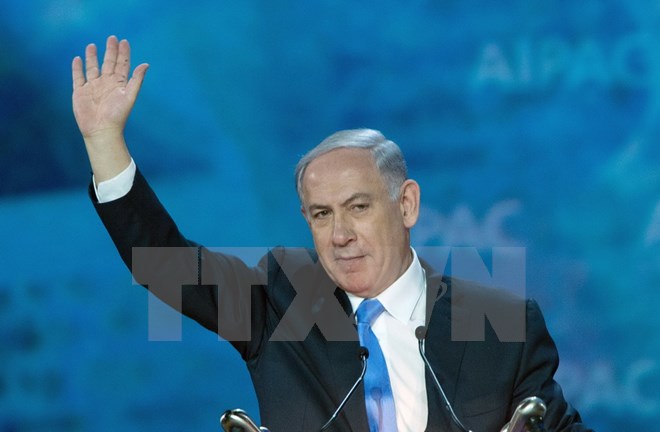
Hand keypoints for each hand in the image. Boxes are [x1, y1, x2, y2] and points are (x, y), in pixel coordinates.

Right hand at [72, 35, 147, 180]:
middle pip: (108, 63)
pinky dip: (77, 68)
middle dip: (110, 51)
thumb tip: (146, 64)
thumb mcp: (129, 96)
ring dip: (92, 57)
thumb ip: (136, 80)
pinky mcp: (80, 92)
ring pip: (92, 68)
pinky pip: (78, 77)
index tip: (124, 41)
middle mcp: (106, 83)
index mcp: (118, 84)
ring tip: (92, 45)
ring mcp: (93, 87)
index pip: (122, 65)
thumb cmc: (117, 116)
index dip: (123, 53)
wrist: (101, 130)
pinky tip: (78, 58)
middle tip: (112, 38)